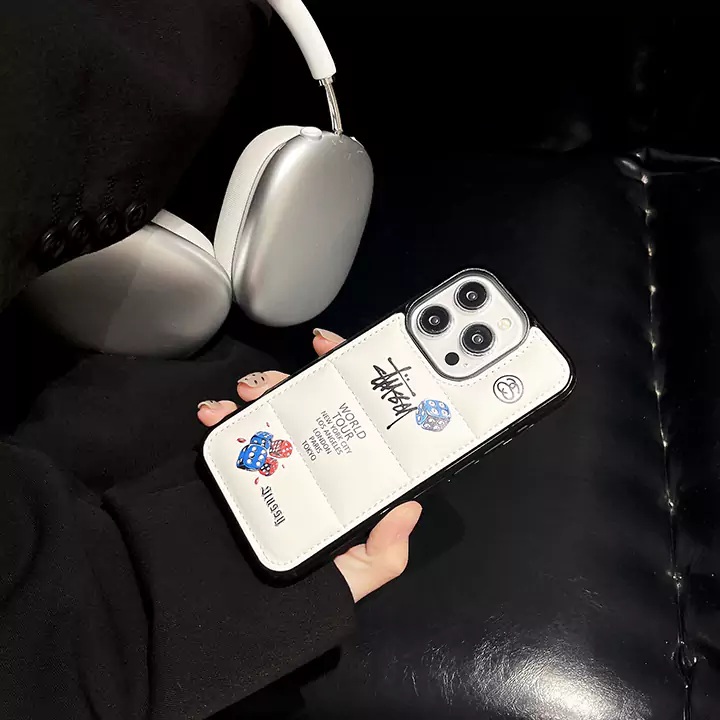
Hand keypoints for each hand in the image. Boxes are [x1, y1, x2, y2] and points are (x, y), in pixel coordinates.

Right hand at [197, 328, 421, 601]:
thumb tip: (411, 506)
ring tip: (249, 394)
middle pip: (311, 405)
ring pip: (271, 411)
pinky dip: (220, 415)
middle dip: (300, 380)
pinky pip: (229, 432)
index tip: (340, 353)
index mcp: (343, 481)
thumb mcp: (354, 578)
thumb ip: (384, 552)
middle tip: (290, 374)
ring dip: (261, 391)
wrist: (224, 613)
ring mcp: (271, 464)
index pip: (357, 423)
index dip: (352, 383)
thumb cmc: (301, 600)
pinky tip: (214, 413)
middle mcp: (310, 465)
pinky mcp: (236, 469)